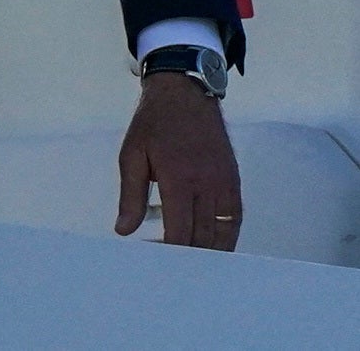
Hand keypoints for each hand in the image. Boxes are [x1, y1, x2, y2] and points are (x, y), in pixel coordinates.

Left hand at [115, 73, 241, 248]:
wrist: (185, 95)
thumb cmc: (153, 125)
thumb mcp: (132, 155)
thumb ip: (131, 196)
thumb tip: (124, 231)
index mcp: (178, 180)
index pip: (179, 231)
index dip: (169, 252)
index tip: (154, 259)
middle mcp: (207, 185)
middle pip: (202, 237)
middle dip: (186, 256)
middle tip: (168, 264)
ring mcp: (225, 184)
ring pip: (222, 232)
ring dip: (207, 251)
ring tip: (188, 261)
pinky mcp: (234, 181)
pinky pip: (235, 218)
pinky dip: (226, 236)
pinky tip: (212, 246)